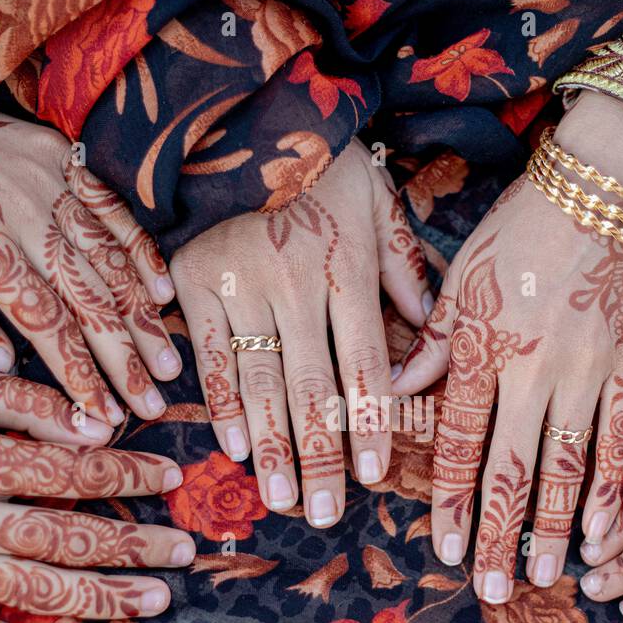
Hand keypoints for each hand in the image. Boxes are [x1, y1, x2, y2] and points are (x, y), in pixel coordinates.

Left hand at [0, 19, 179, 424]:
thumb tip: (0, 363)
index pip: (45, 325)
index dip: (79, 375)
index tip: (104, 417)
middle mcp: (23, 215)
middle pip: (88, 300)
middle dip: (125, 359)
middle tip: (153, 403)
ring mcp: (48, 182)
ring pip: (109, 261)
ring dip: (143, 317)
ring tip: (169, 361)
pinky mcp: (61, 157)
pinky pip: (112, 209)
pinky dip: (140, 252)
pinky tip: (162, 291)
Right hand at [0, 363, 193, 622]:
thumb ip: (22, 402)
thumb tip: (96, 425)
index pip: (68, 471)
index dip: (126, 475)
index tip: (172, 478)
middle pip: (63, 536)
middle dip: (133, 546)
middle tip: (185, 553)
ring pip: (32, 590)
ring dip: (100, 599)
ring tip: (157, 603)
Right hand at [169, 139, 429, 526]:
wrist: (233, 108)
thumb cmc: (318, 157)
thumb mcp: (375, 198)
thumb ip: (402, 266)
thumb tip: (428, 333)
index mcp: (345, 267)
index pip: (363, 362)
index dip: (369, 422)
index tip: (375, 476)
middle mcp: (294, 284)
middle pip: (311, 387)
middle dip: (321, 455)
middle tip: (326, 513)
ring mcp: (240, 285)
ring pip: (259, 381)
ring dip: (272, 446)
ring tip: (283, 498)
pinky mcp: (194, 280)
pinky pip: (210, 354)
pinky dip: (220, 404)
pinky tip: (232, 449)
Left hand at [393, 93, 622, 602]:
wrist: (605, 187)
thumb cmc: (522, 228)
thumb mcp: (462, 278)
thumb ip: (433, 344)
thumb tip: (394, 394)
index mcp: (483, 349)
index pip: (461, 445)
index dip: (452, 504)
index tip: (444, 552)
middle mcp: (532, 371)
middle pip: (510, 470)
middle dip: (497, 536)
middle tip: (489, 590)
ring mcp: (585, 372)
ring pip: (565, 466)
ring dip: (550, 527)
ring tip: (540, 576)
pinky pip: (619, 437)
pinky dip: (610, 485)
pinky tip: (601, 528)